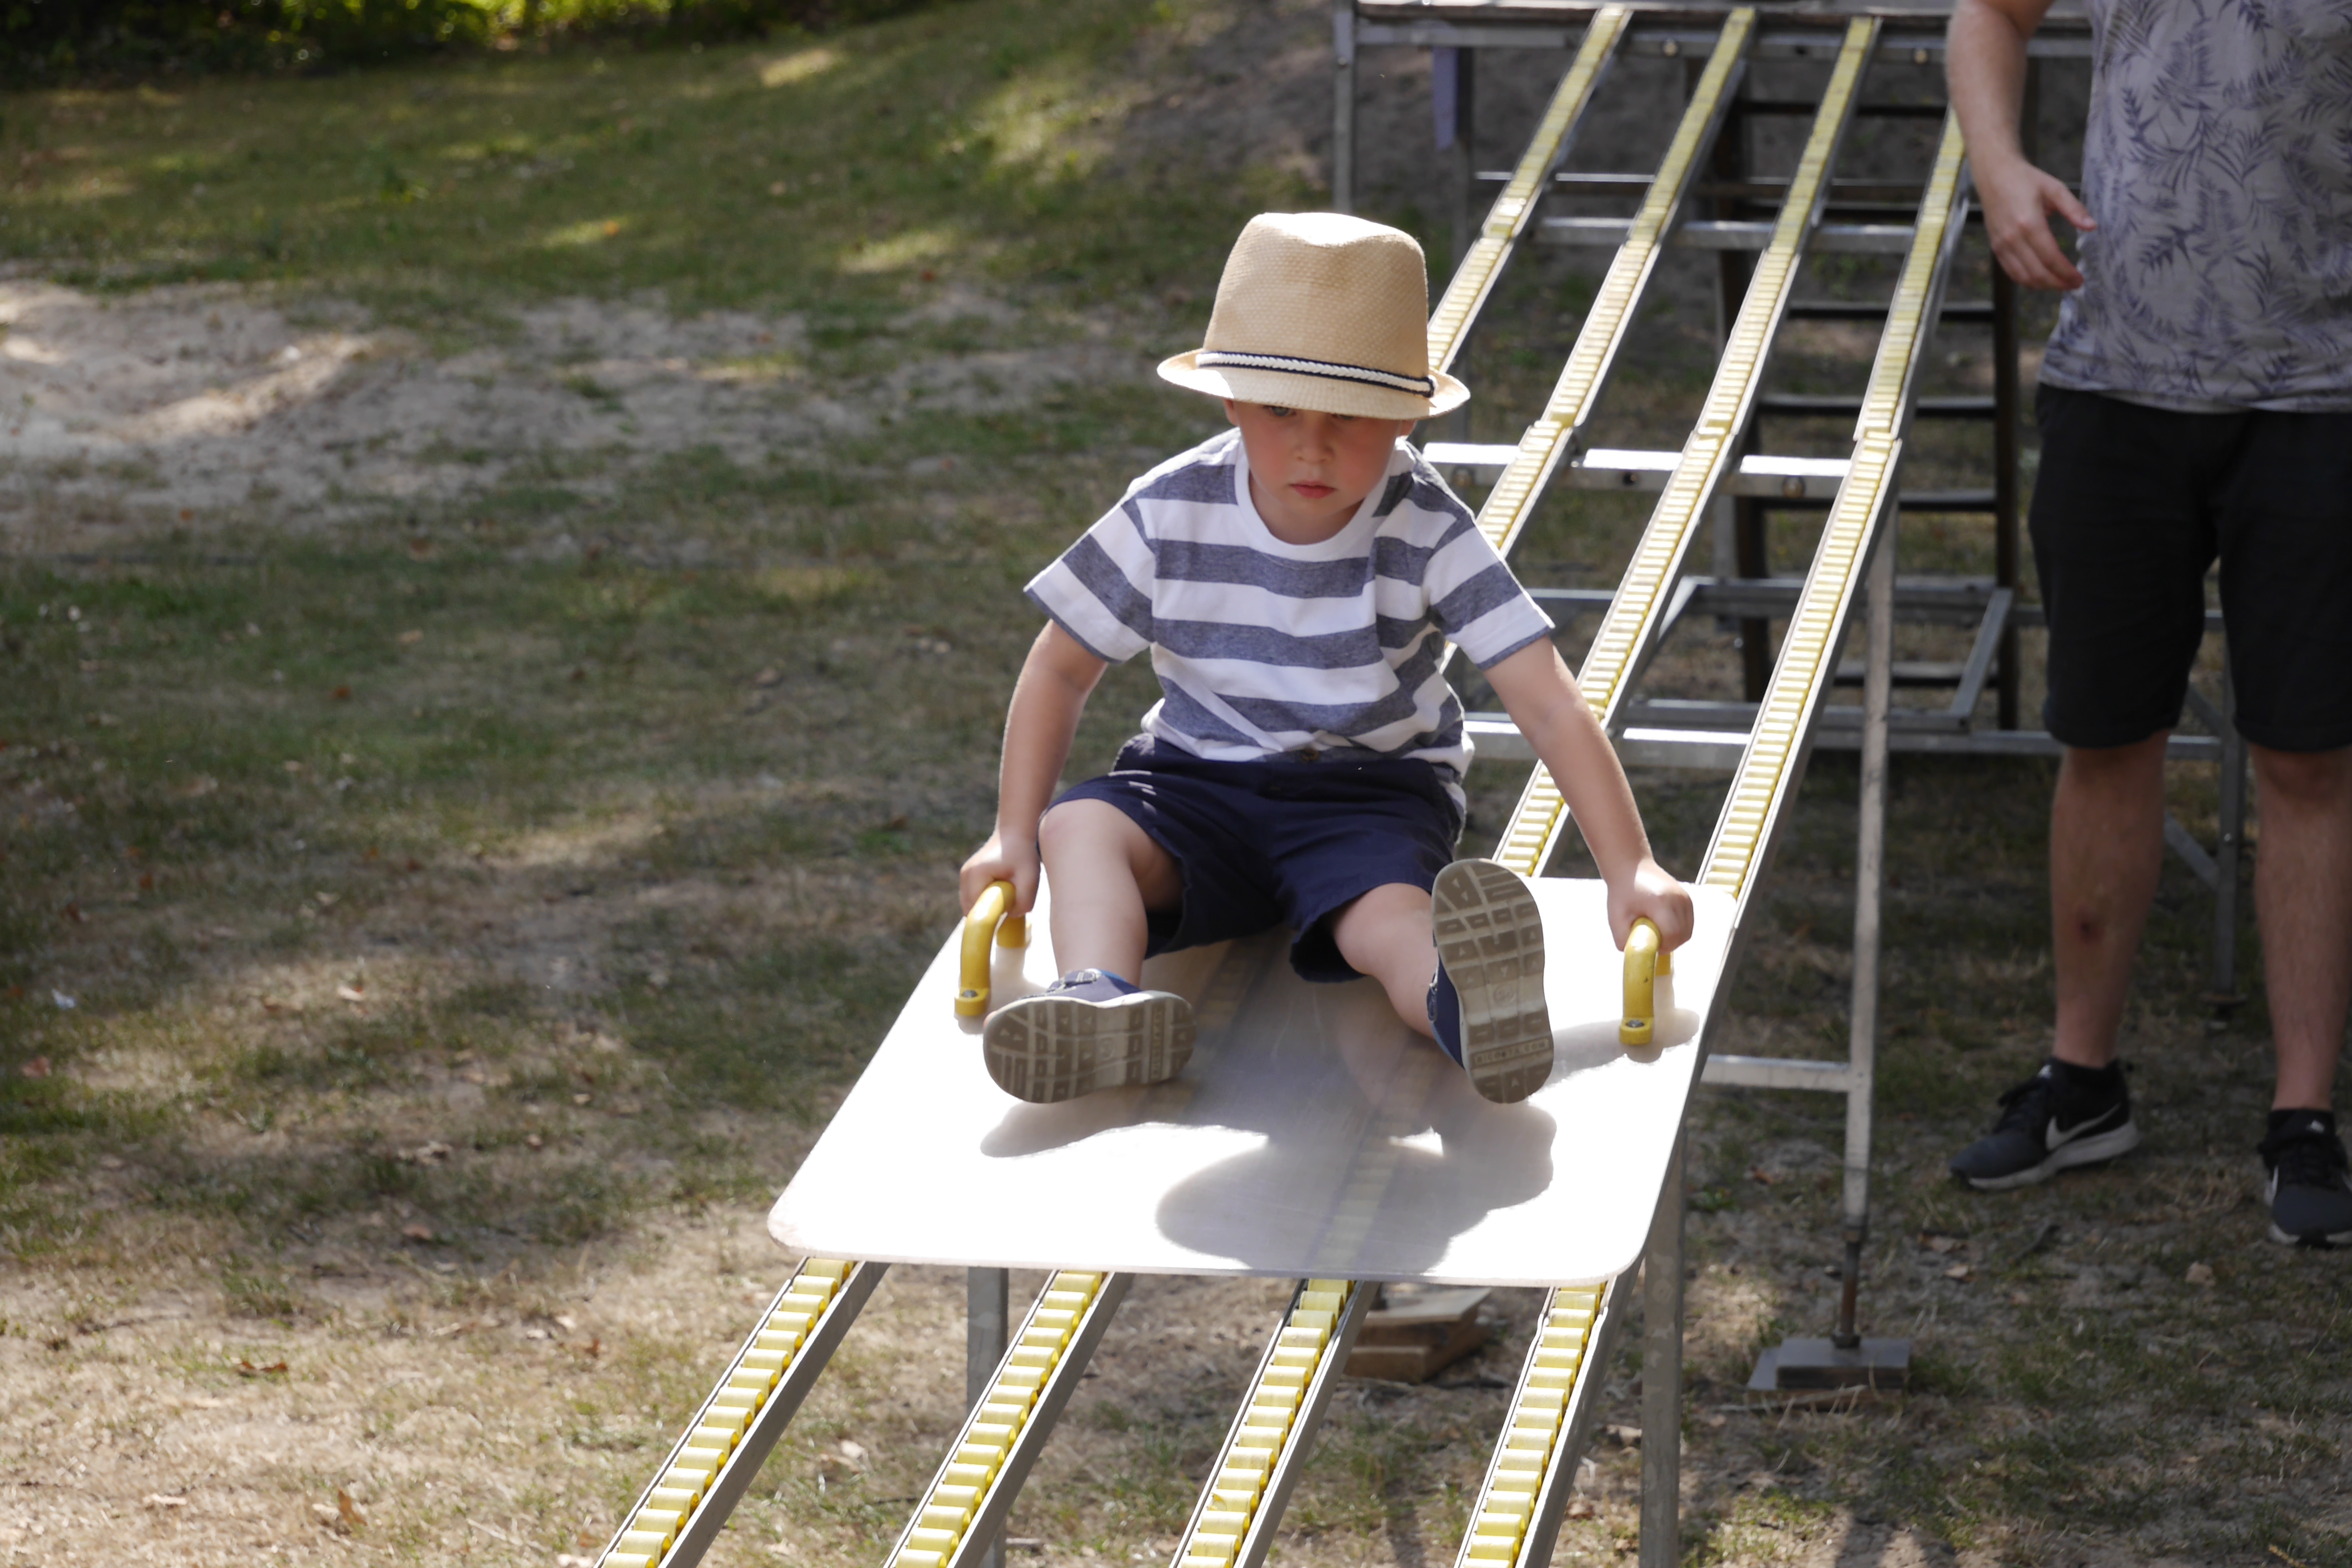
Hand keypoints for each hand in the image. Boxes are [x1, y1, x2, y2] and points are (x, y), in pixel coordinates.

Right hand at [959, 829, 1038, 916]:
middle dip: (989, 912)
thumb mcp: (1030, 878)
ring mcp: (965, 874)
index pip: (976, 910)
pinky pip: (973, 896)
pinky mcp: (969, 875)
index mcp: (976, 875)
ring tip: (1006, 892)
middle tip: (1009, 901)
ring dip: (987, 905)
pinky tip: (1000, 889)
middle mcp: (965, 875)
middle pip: (970, 909)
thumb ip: (1024, 901)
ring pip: (971, 903)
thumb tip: (1011, 916)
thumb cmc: (1023, 853)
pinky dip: (985, 898)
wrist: (1016, 831)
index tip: (1007, 911)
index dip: (991, 916)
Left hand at [1608, 858, 1694, 952]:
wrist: (1631, 868)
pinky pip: (1688, 923)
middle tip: (1652, 941)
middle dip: (1669, 945)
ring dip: (1674, 938)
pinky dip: (1678, 930)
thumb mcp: (1616, 918)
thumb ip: (1624, 941)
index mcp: (1660, 901)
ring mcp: (1685, 897)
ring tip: (1656, 932)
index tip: (1651, 947)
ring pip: (1687, 931)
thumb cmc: (1621, 893)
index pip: (1672, 934)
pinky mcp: (1687, 899)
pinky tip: (1662, 925)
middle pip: (1683, 935)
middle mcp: (1677, 898)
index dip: (1663, 947)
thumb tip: (1639, 957)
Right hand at [1975, 153, 2094, 290]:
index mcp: (2029, 223)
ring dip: (2043, 285)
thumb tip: (2091, 227)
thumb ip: (2074, 209)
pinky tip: (2041, 279)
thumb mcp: (2055, 188)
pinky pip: (2011, 272)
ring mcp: (2002, 245)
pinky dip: (2027, 280)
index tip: (2080, 279)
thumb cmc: (2026, 179)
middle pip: (2037, 272)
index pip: (2050, 258)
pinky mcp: (1996, 248)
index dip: (2066, 273)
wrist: (1994, 175)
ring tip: (2060, 284)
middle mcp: (2013, 238)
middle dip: (2057, 283)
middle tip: (2074, 285)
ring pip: (2023, 277)